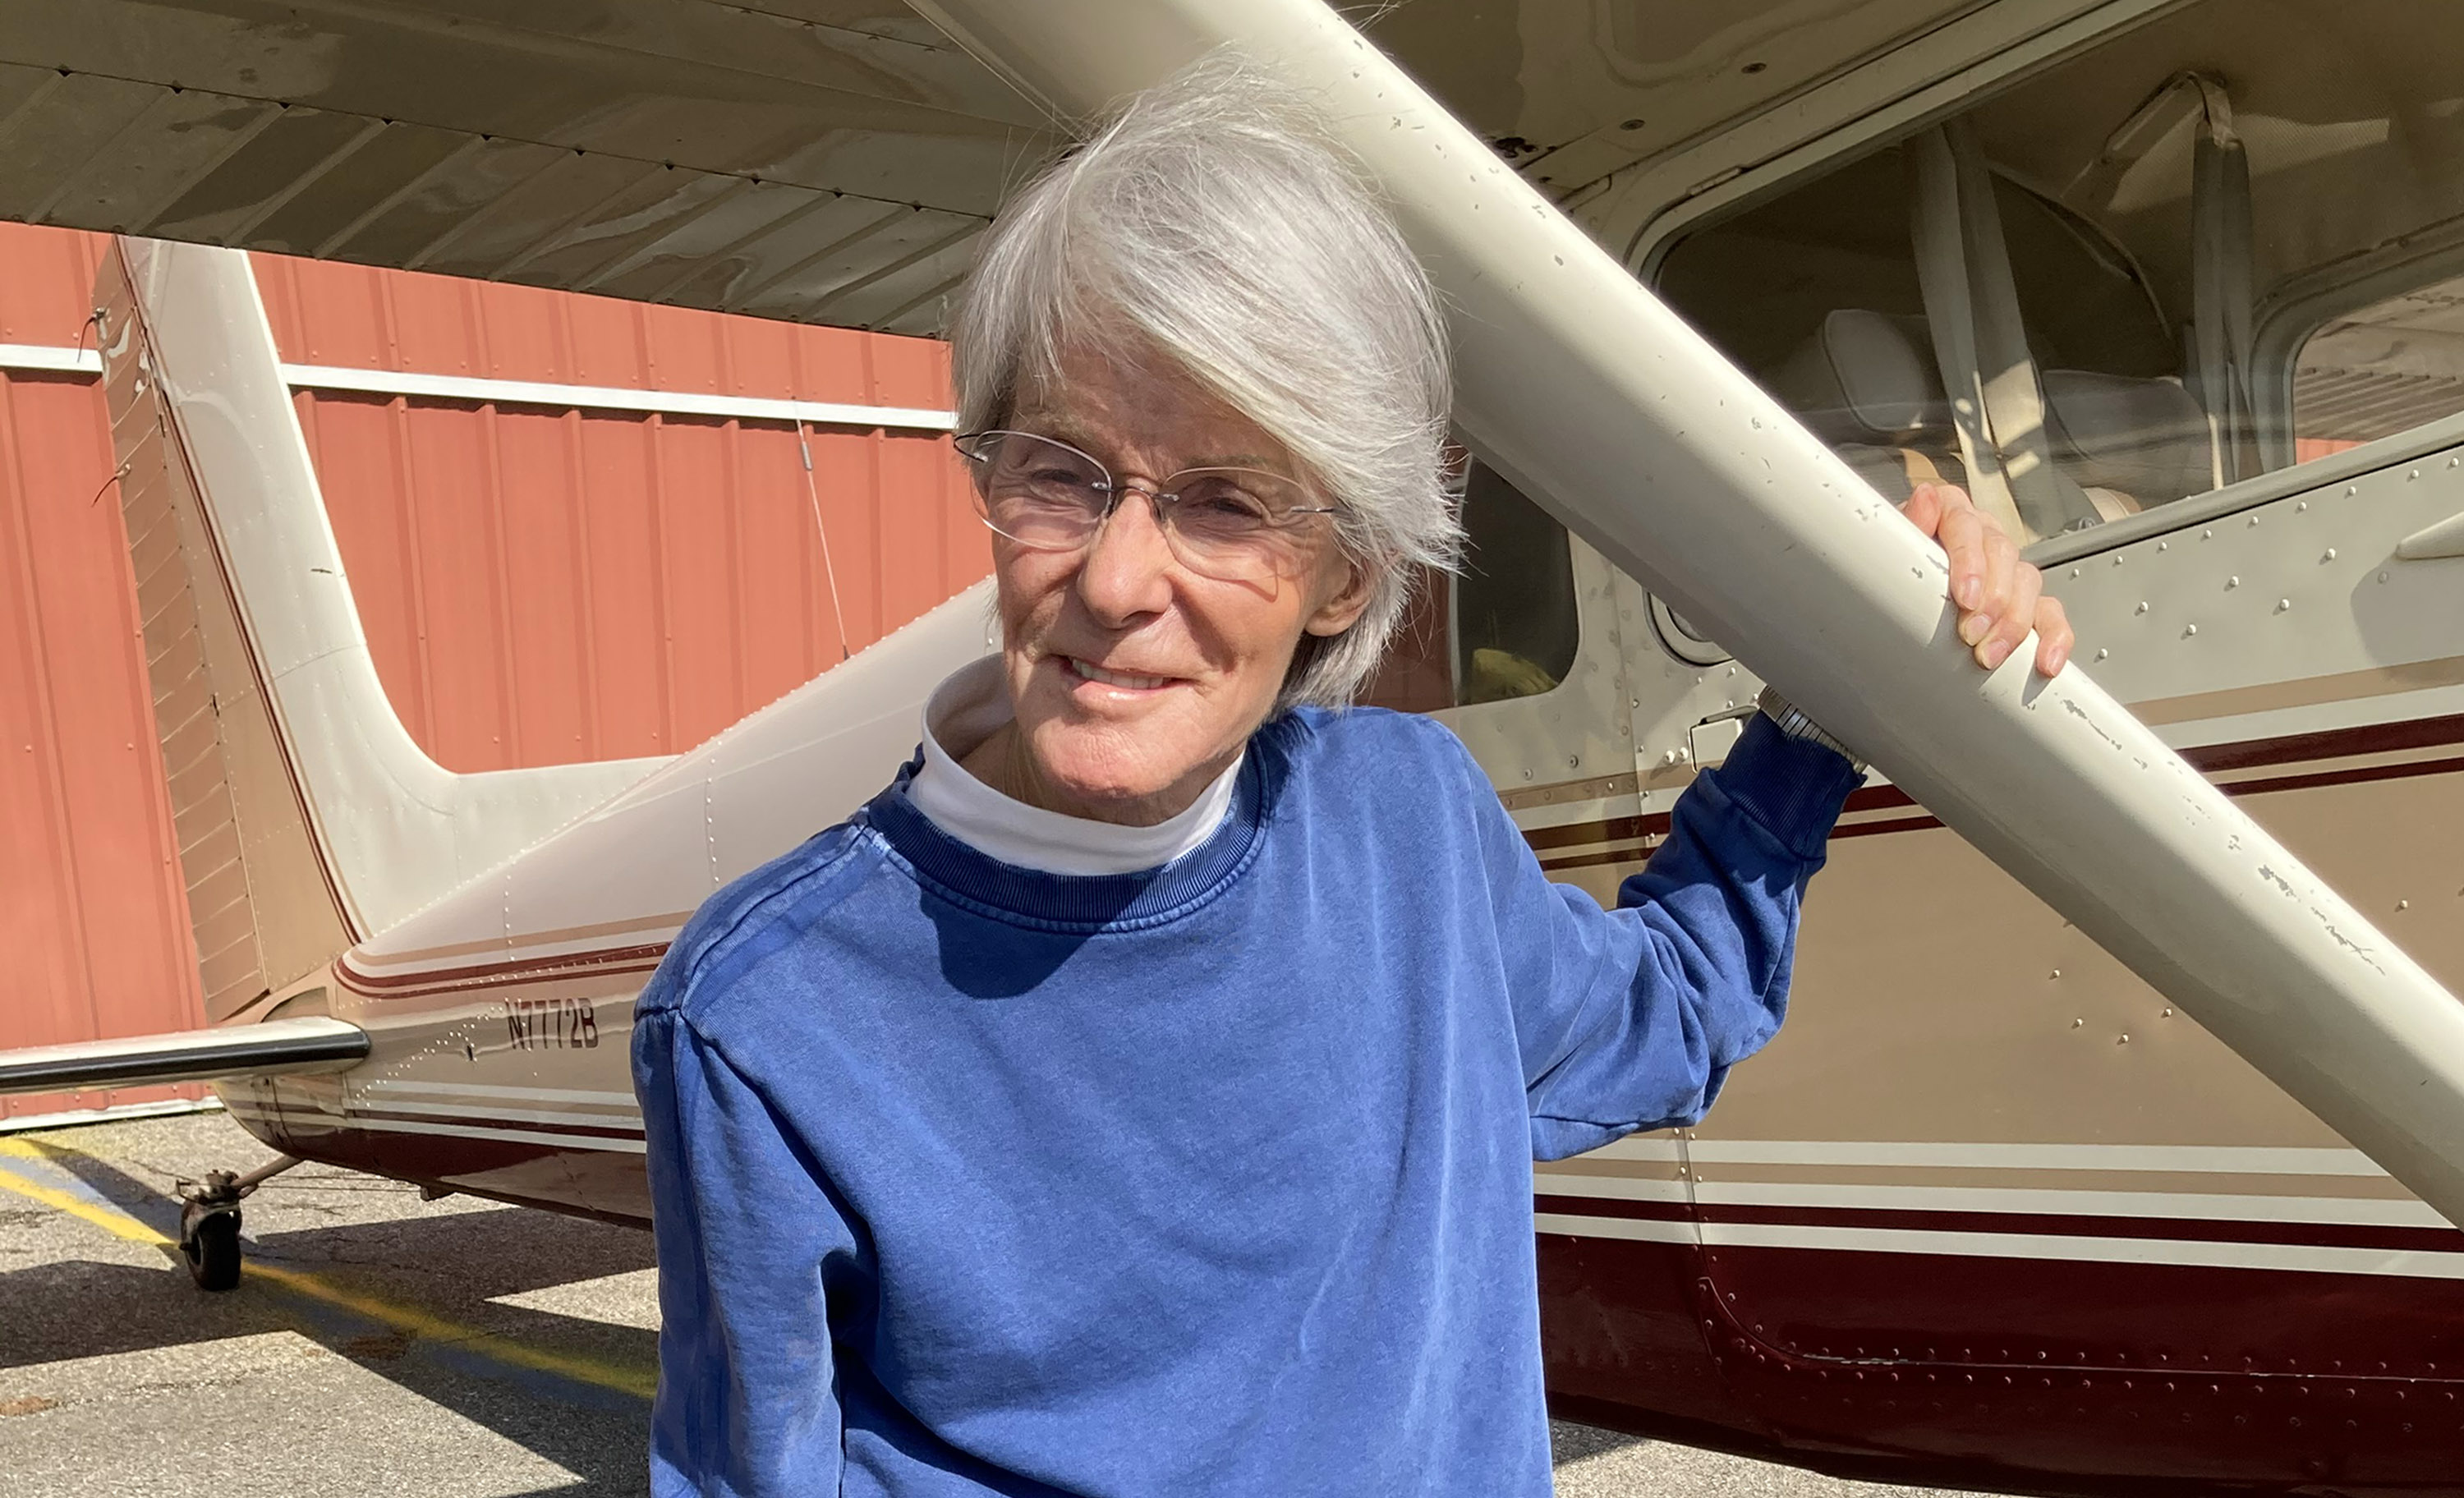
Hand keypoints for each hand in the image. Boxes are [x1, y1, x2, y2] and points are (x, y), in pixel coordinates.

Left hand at [1899, 481, 2073, 676]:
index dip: (1970, 561)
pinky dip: (2053, 637)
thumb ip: (1909, 522)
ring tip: (1990, 652)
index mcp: (1954, 513)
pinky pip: (2050, 614)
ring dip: (2013, 624)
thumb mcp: (1893, 543)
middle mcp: (1985, 536)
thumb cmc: (1897, 563)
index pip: (1968, 525)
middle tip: (1972, 631)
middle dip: (1991, 599)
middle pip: (2003, 555)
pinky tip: (2046, 659)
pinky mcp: (2025, 600)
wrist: (1896, 591)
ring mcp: (2008, 567)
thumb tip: (1925, 498)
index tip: (1965, 595)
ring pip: (2028, 584)